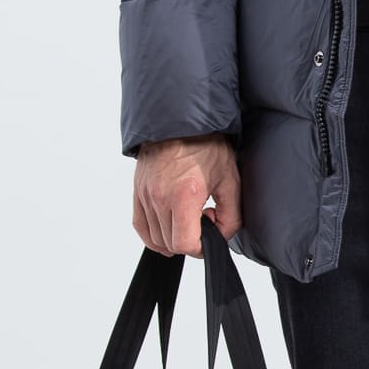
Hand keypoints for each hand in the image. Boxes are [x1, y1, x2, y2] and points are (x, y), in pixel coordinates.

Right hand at [133, 133, 241, 256]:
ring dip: (173, 236)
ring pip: (155, 238)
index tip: (210, 235)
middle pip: (170, 244)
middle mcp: (159, 197)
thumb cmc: (206, 145)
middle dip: (189, 240)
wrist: (181, 120)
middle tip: (203, 218)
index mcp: (184, 195)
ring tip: (188, 216)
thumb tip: (221, 236)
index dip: (201, 248)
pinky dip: (154, 234)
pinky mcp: (137, 192)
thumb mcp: (230, 180)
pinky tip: (169, 226)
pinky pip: (140, 226)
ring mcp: (145, 195)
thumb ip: (231, 215)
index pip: (185, 244)